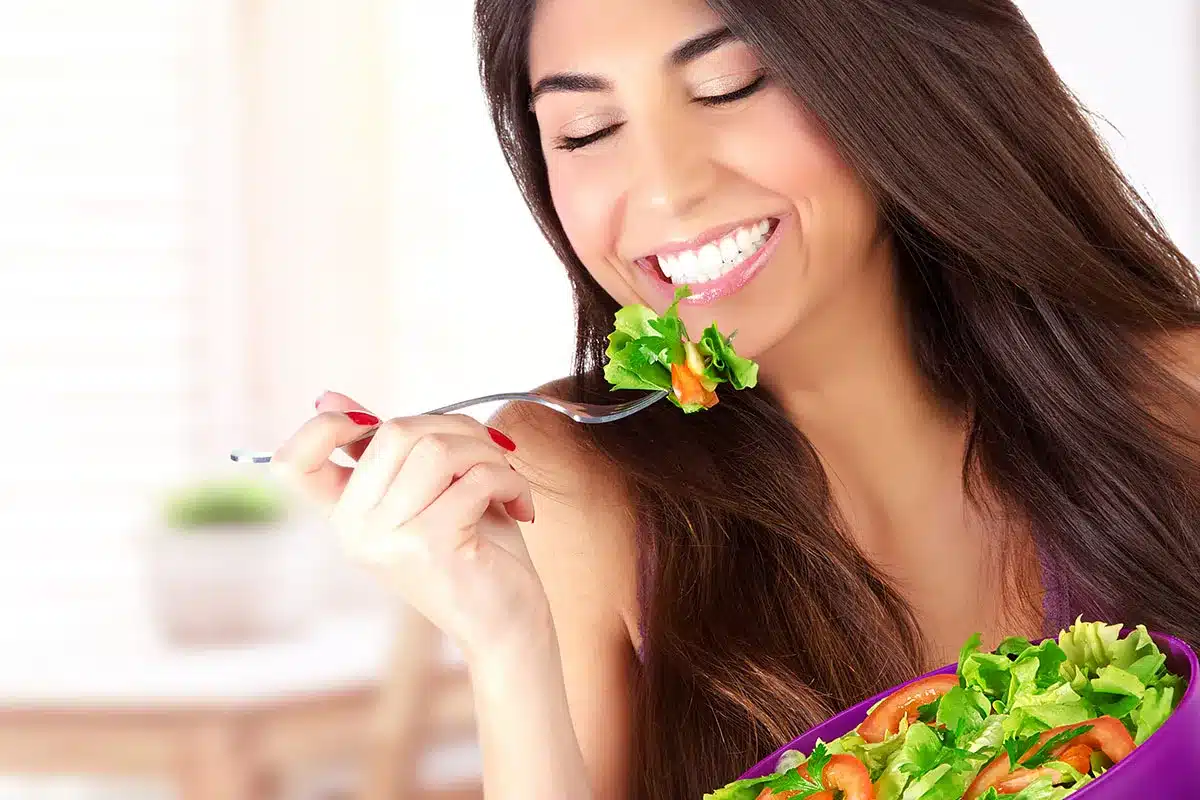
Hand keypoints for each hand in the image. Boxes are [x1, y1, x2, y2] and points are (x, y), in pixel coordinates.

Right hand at [271, 391, 547, 663]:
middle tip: (490, 454)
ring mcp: (388, 539)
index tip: (376, 425)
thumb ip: (384, 449)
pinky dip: (510, 481)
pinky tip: (518, 505)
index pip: (293, 464)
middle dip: (457, 429)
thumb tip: (328, 395)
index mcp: (346, 516)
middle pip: (395, 431)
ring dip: (487, 453)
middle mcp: (355, 531)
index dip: (327, 426)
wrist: (506, 627)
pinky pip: (475, 477)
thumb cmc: (474, 552)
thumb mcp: (426, 492)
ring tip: (506, 479)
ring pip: (438, 448)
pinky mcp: (430, 544)